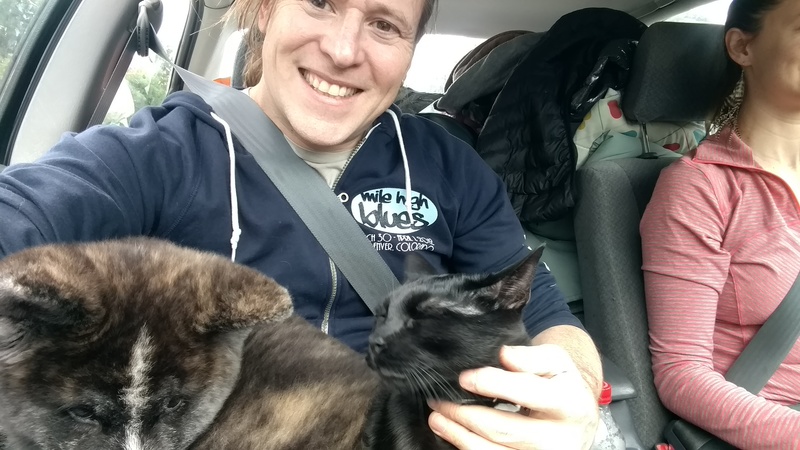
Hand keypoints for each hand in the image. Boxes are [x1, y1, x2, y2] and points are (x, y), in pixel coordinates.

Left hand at [427, 344, 598, 449]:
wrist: (579, 417)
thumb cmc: (561, 384)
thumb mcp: (555, 361)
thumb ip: (531, 357)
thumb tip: (504, 354)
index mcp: (569, 404)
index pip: (527, 393)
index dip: (492, 383)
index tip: (464, 377)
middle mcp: (559, 438)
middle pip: (503, 429)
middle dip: (465, 414)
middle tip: (438, 400)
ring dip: (459, 436)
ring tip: (437, 419)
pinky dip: (468, 448)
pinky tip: (454, 435)